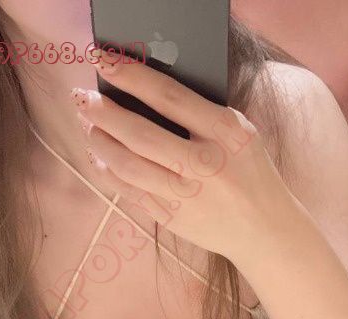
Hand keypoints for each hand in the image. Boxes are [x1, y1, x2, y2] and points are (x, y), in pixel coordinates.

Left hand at [72, 51, 295, 259]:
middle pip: (141, 135)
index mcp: (225, 134)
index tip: (103, 60)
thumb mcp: (239, 133)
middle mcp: (205, 165)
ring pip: (128, 167)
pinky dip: (108, 173)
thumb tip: (144, 90)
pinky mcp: (174, 219)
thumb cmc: (250, 173)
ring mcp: (187, 197)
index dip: (131, 76)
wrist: (265, 230)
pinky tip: (99, 158)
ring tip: (89, 126)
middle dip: (104, 113)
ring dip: (100, 143)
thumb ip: (201, 112)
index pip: (169, 97)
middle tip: (83, 99)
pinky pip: (130, 193)